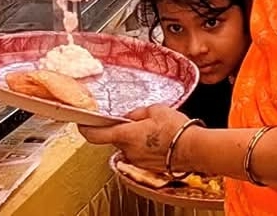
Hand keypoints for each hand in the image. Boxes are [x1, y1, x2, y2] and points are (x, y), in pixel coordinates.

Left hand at [78, 105, 193, 171]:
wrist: (194, 149)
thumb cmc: (177, 129)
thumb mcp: (155, 110)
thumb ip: (137, 113)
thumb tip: (130, 117)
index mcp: (126, 135)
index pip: (95, 135)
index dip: (86, 128)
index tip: (82, 123)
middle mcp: (128, 150)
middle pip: (115, 139)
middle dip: (122, 129)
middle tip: (137, 120)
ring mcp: (137, 161)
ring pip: (128, 146)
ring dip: (135, 138)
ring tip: (154, 130)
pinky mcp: (147, 167)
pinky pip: (139, 154)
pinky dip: (144, 147)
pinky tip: (159, 140)